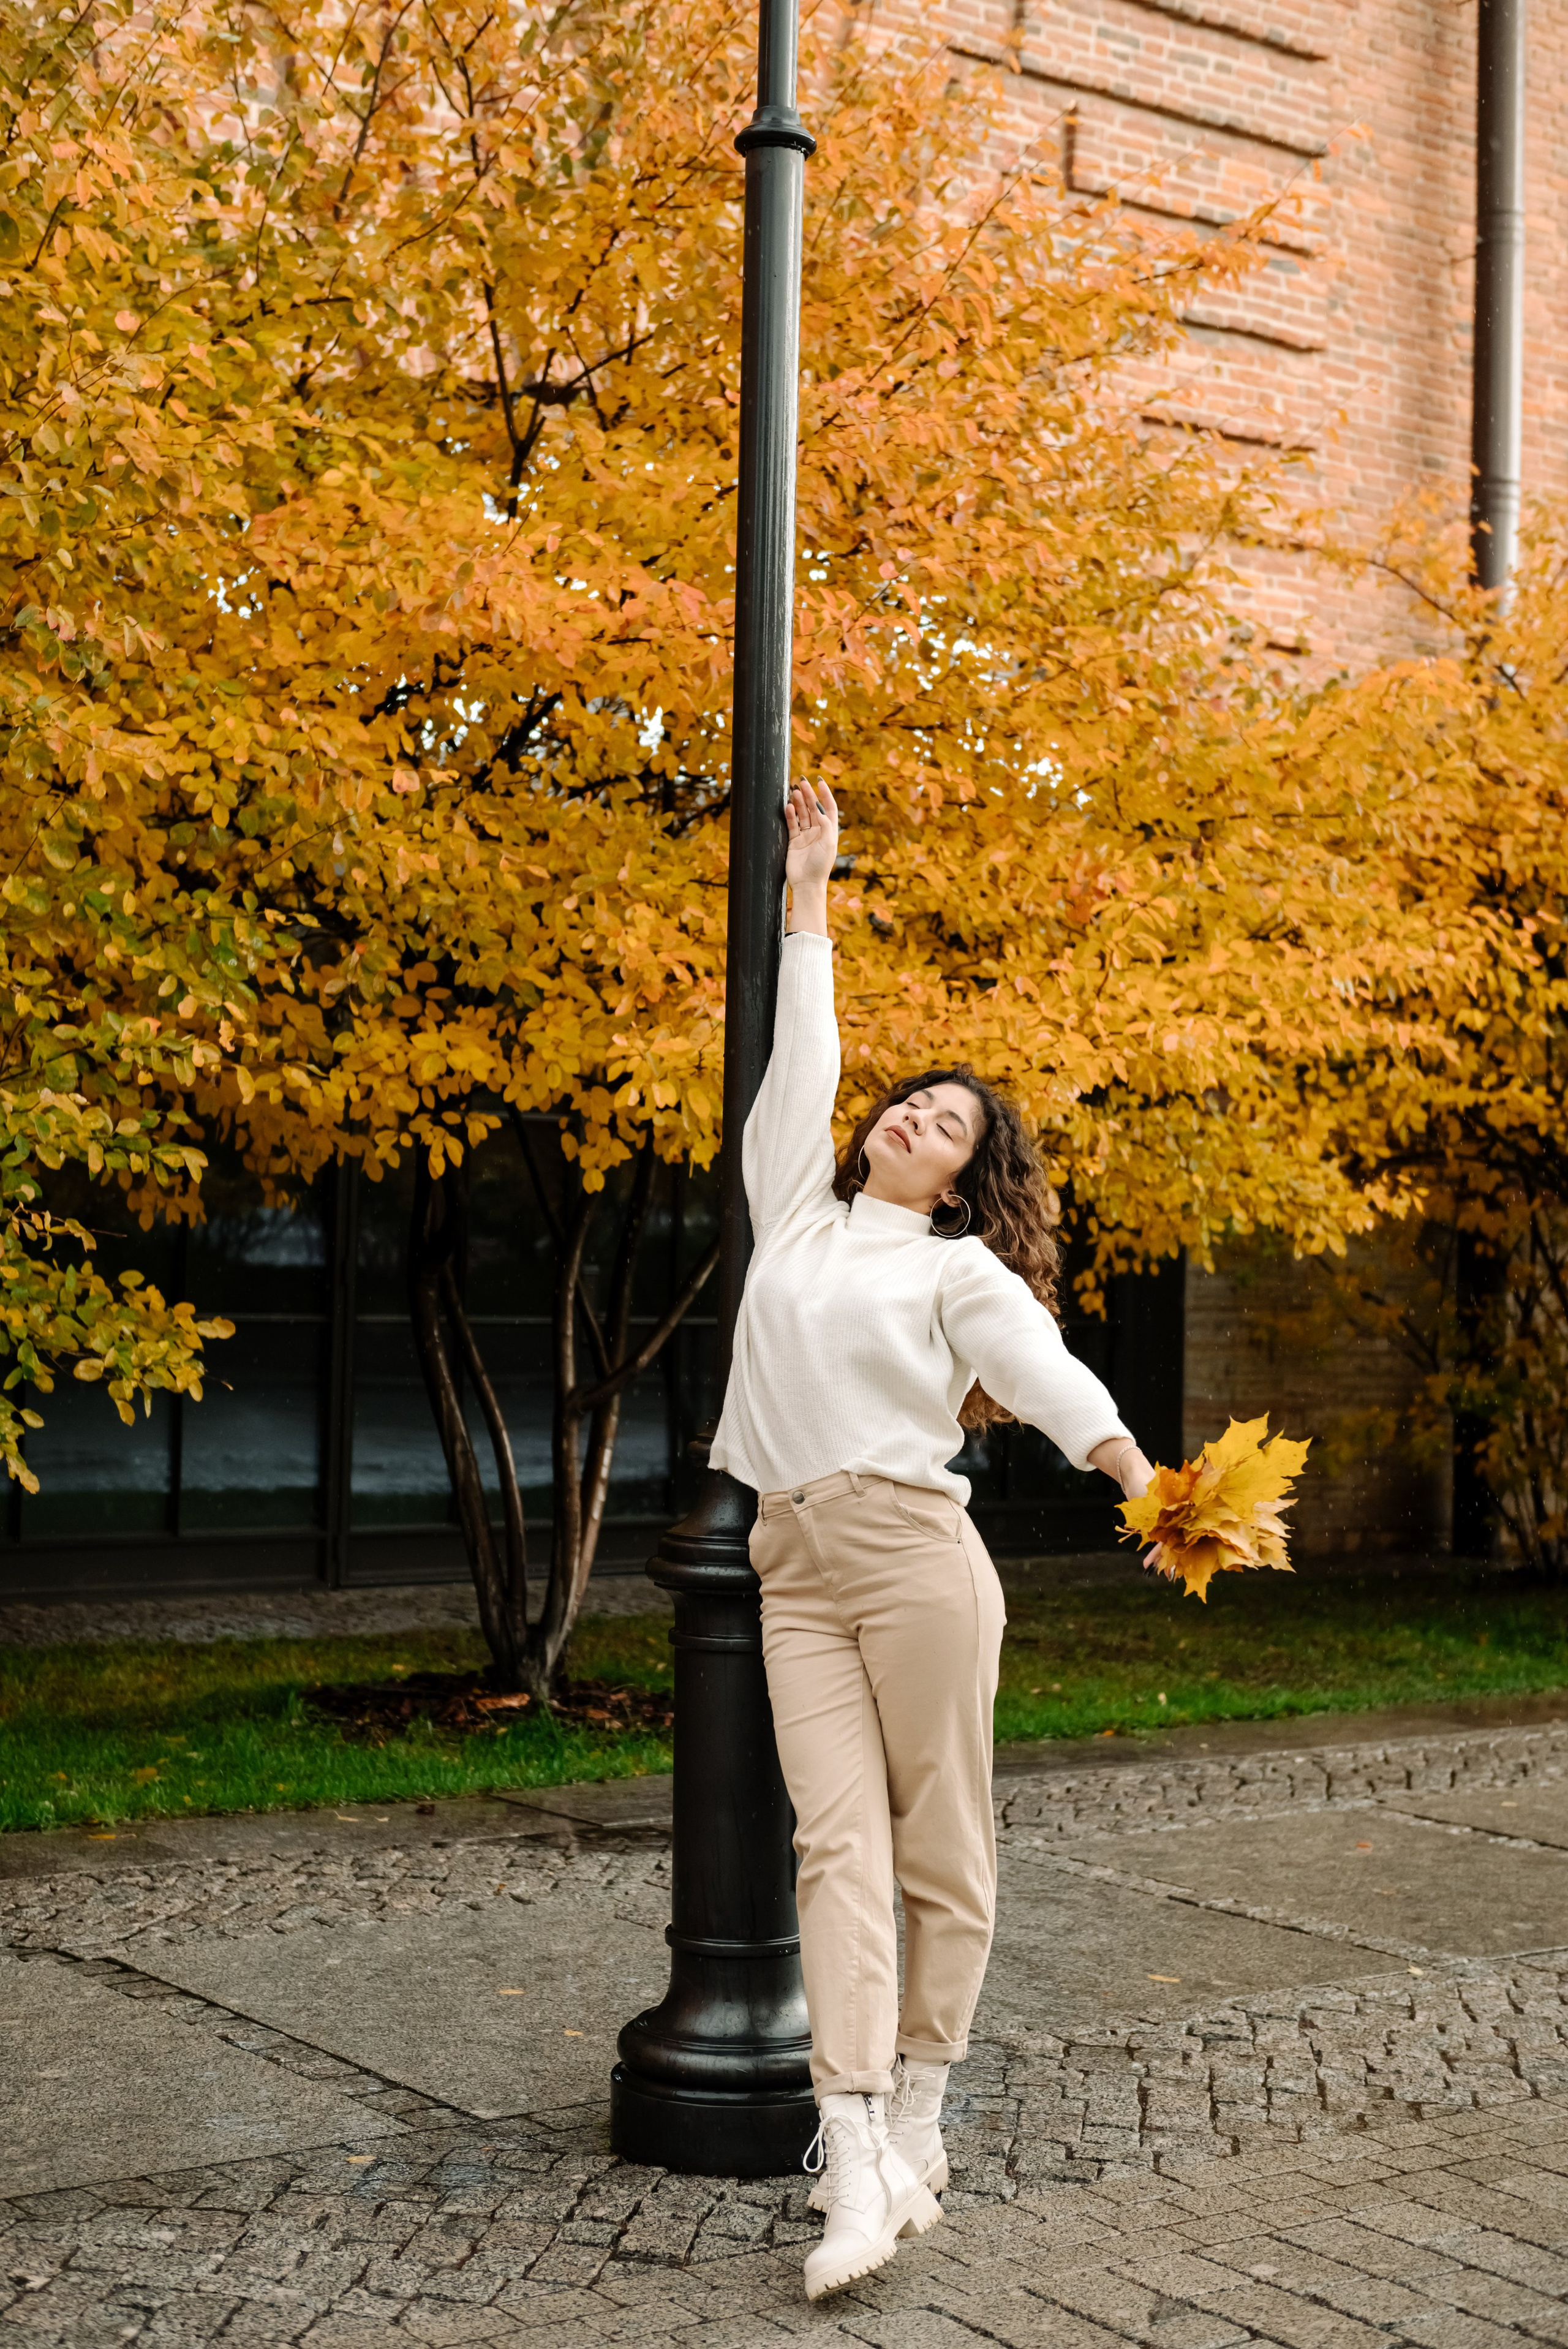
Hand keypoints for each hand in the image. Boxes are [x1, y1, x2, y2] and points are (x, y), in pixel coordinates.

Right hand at [784, 780, 838, 900]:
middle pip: (814, 808)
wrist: (807, 883)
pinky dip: (790, 815)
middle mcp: (818, 832)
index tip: (819, 782)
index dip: (825, 794)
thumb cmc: (820, 866)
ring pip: (802, 814)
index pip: (828, 808)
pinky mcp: (794, 841)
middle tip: (802, 782)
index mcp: (829, 831)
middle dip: (808, 795)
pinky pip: (792, 825)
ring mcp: (805, 836)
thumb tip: (821, 808)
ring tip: (793, 791)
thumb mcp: (828, 844)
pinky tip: (788, 807)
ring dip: (799, 802)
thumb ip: (826, 825)